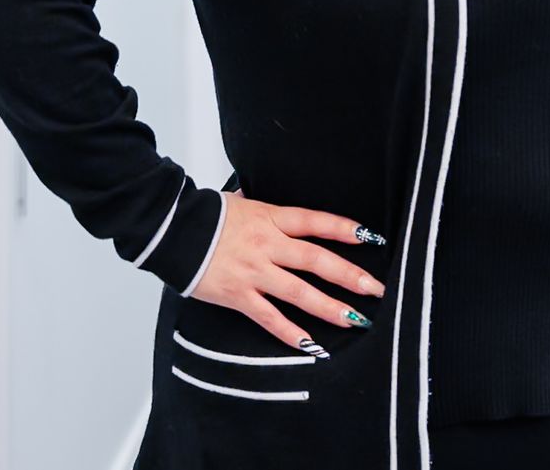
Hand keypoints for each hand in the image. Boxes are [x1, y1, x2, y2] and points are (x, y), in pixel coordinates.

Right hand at [188, 192, 386, 351]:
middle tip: (376, 288)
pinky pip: (268, 317)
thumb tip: (288, 216)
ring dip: (329, 307)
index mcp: (271, 219)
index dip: (343, 229)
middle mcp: (267, 246)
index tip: (370, 237)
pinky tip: (310, 345)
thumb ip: (270, 213)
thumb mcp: (244, 204)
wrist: (173, 230)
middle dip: (350, 275)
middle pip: (316, 260)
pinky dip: (290, 333)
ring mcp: (253, 272)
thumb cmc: (208, 215)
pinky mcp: (238, 296)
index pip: (315, 222)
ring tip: (355, 319)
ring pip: (298, 292)